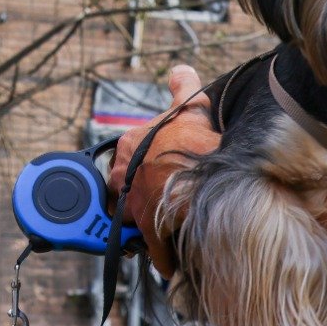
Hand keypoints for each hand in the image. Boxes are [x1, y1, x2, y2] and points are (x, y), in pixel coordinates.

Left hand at [110, 65, 219, 275]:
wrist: (203, 181)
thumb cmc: (195, 144)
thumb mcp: (191, 108)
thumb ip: (182, 87)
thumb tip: (180, 71)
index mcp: (129, 145)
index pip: (129, 156)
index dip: (147, 164)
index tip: (161, 171)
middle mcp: (122, 176)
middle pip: (126, 189)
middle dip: (141, 196)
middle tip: (163, 199)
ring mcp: (130, 205)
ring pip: (134, 218)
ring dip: (147, 225)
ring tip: (168, 227)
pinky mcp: (144, 232)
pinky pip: (150, 247)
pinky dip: (162, 253)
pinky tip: (174, 254)